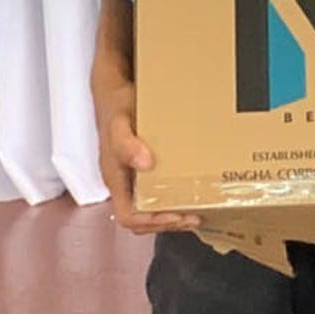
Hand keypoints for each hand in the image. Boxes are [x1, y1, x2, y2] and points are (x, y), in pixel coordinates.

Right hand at [93, 61, 198, 233]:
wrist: (117, 91)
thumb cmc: (117, 107)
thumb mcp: (120, 123)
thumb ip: (125, 144)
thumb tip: (144, 165)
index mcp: (114, 178)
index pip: (129, 216)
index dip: (152, 222)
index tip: (178, 216)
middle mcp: (124, 182)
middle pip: (142, 218)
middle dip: (168, 222)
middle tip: (197, 216)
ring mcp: (134, 176)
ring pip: (150, 208)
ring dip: (173, 213)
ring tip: (199, 209)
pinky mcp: (146, 168)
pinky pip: (158, 191)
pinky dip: (175, 196)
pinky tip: (194, 190)